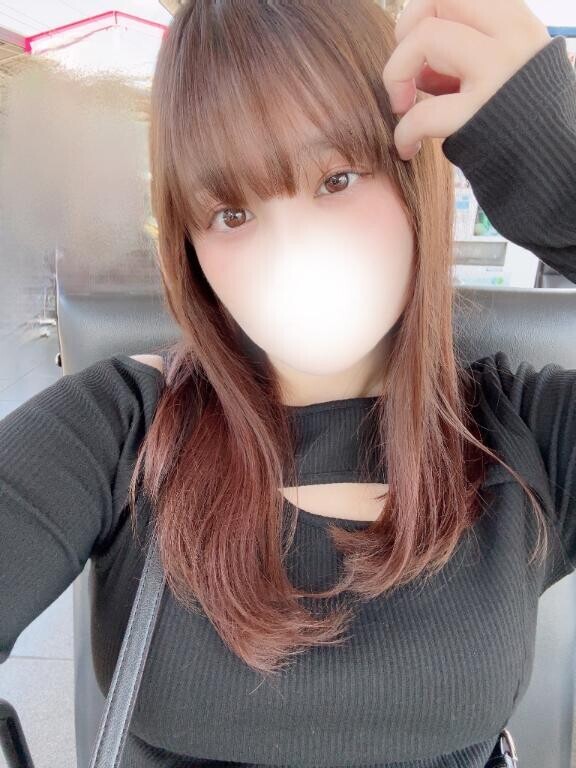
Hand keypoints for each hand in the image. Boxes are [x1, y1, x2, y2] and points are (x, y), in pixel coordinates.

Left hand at [381, 0, 552, 160]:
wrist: (552, 166)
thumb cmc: (518, 123)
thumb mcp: (502, 71)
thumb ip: (467, 55)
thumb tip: (419, 66)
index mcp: (515, 23)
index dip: (425, 14)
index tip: (419, 51)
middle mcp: (512, 37)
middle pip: (438, 0)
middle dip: (405, 34)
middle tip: (404, 76)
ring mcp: (498, 74)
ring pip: (425, 37)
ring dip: (396, 74)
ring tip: (402, 107)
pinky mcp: (480, 116)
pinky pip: (422, 111)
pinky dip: (403, 131)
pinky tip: (408, 147)